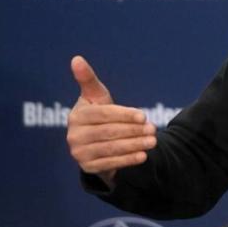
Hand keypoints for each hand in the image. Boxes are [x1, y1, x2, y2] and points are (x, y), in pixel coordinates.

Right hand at [66, 55, 156, 185]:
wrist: (95, 142)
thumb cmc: (99, 113)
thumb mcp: (96, 96)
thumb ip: (88, 79)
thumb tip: (76, 58)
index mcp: (77, 116)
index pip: (103, 115)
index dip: (124, 115)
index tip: (143, 116)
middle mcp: (74, 136)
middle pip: (109, 132)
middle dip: (133, 131)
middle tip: (153, 129)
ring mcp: (79, 153)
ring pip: (111, 148)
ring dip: (134, 145)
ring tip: (153, 141)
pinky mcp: (88, 167)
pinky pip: (110, 163)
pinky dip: (128, 160)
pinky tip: (143, 155)